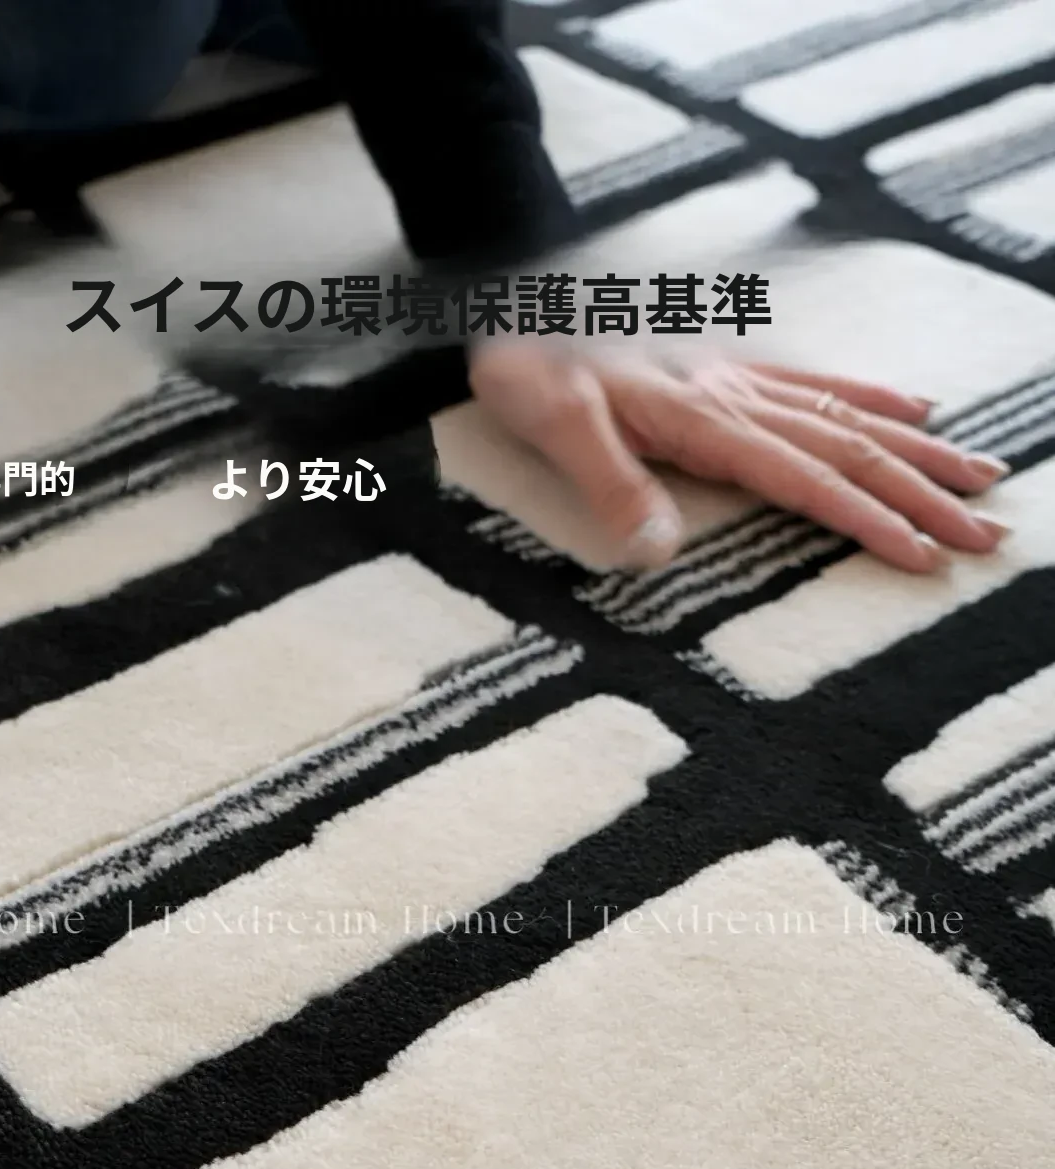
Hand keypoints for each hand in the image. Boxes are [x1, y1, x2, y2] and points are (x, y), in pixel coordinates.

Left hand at [468, 341, 1011, 572]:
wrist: (511, 285)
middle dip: (922, 493)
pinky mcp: (724, 365)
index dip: (868, 519)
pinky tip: (913, 406)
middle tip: (986, 530)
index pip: (807, 477)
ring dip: (917, 451)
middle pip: (850, 449)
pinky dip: (871, 398)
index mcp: (703, 418)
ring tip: (979, 476)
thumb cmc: (525, 360)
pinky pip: (815, 383)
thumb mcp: (553, 424)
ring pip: (848, 416)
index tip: (923, 554)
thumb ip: (611, 484)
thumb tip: (660, 552)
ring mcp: (735, 377)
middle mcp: (733, 396)